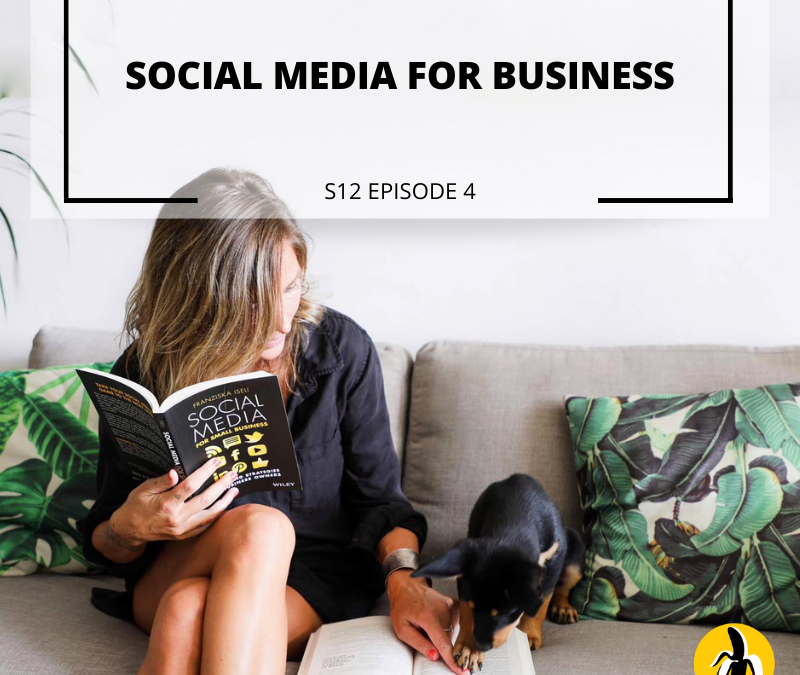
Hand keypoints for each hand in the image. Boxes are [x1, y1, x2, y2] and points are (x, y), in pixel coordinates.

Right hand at [111, 458, 239, 545]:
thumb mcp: (144, 489)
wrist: (129, 530)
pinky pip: (204, 526)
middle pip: (205, 500)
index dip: (205, 472)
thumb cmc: (136, 505)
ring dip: (224, 502)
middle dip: (221, 485)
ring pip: (209, 515)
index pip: (191, 485)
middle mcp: (177, 518)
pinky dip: (216, 516)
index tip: (216, 461)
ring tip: (235, 490)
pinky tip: (224, 507)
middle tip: (233, 473)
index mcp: (167, 504)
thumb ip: (162, 481)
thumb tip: (174, 471)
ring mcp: (181, 529)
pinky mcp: (183, 536)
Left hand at [388, 570, 463, 674]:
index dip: (452, 659)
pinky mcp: (455, 604)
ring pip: (452, 632)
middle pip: (448, 639)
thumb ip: (418, 643)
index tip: (463, 671)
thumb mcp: (402, 628)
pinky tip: (436, 620)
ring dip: (442, 635)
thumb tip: (435, 656)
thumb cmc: (403, 606)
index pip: (443, 643)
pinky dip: (447, 627)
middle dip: (439, 644)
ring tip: (428, 624)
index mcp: (427, 616)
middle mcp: (442, 609)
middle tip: (424, 634)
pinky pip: (455, 624)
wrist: (408, 585)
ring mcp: (450, 605)